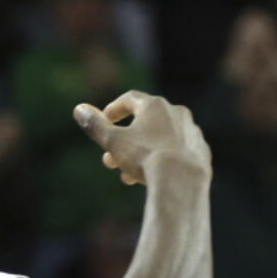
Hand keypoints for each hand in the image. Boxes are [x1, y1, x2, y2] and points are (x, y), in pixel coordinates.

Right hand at [74, 90, 210, 185]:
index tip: (104, 121)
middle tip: (109, 160)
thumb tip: (79, 109)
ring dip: (141, 153)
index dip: (113, 109)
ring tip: (127, 175)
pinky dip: (163, 160)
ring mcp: (191, 130)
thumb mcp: (112, 141)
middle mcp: (175, 112)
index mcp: (154, 105)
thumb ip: (95, 125)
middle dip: (124, 141)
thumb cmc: (144, 156)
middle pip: (144, 122)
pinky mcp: (200, 149)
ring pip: (160, 139)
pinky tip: (154, 175)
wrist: (181, 178)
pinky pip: (176, 152)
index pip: (130, 99)